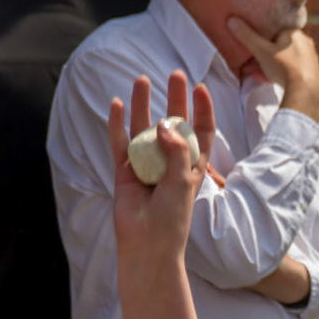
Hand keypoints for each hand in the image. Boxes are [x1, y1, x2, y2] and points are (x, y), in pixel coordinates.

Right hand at [110, 71, 212, 277]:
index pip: (200, 132)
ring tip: (142, 79)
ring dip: (142, 104)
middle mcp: (169, 161)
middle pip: (173, 123)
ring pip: (143, 127)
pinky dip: (117, 124)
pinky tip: (116, 103)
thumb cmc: (173, 218)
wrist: (148, 244)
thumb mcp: (183, 183)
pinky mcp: (124, 170)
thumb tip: (164, 123)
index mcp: (192, 166)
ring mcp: (146, 164)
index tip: (200, 88)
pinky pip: (119, 142)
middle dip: (174, 99)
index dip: (202, 110)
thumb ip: (176, 152)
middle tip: (175, 75)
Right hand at [227, 16, 318, 121]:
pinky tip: (266, 80)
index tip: (251, 45)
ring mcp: (310, 60)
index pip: (275, 30)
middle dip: (262, 55)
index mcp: (295, 33)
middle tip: (250, 63)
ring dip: (268, 66)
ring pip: (284, 60)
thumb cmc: (283, 67)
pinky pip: (291, 71)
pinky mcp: (312, 75)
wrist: (306, 92)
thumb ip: (246, 36)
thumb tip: (232, 20)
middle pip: (278, 47)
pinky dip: (278, 74)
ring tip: (255, 73)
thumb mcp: (260, 50)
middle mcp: (305, 43)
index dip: (261, 38)